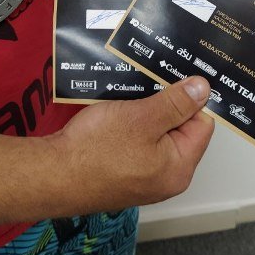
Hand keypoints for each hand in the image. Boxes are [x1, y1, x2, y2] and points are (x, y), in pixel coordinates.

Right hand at [49, 76, 213, 212]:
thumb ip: (176, 103)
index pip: (201, 124)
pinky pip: (135, 141)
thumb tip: (203, 89)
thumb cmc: (95, 150)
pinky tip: (115, 109)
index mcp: (179, 168)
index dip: (190, 99)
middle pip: (179, 129)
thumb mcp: (141, 118)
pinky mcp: (121, 172)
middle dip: (166, 103)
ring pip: (154, 132)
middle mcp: (165, 177)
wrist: (51, 175)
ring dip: (144, 110)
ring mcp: (142, 177)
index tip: (176, 77)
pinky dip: (129, 123)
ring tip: (130, 92)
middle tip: (150, 79)